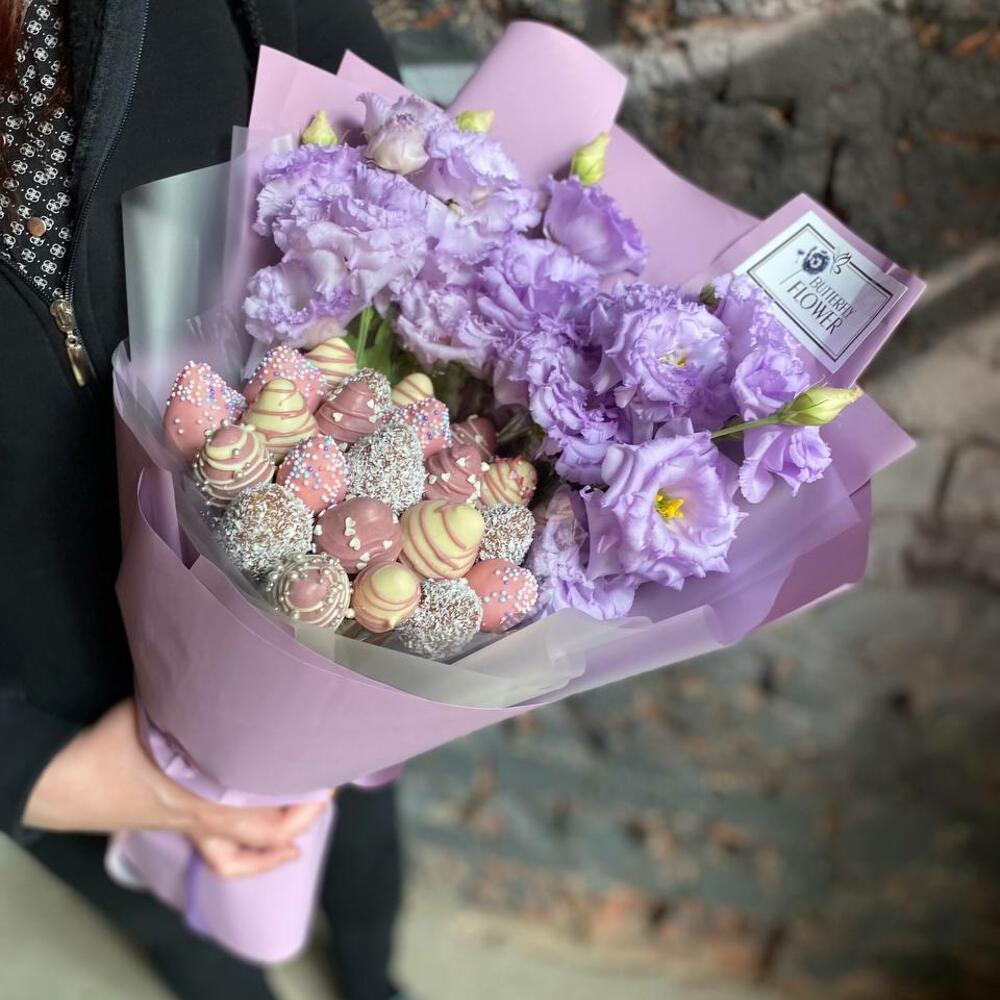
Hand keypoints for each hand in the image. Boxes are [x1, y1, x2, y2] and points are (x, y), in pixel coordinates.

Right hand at [22, 699, 330, 877]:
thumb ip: (206, 701)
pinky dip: (247, 860)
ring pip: (240, 857)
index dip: (306, 801)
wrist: (65, 778)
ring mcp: (189, 828)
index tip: (329, 778)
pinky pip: (219, 857)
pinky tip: (267, 852)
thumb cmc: (114, 743)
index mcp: (209, 794)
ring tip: (301, 835)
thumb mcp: (168, 711)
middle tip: (326, 791)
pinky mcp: (176, 826)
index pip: (270, 814)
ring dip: (275, 847)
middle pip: (266, 834)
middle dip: (303, 816)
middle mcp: (204, 817)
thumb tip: (240, 669)